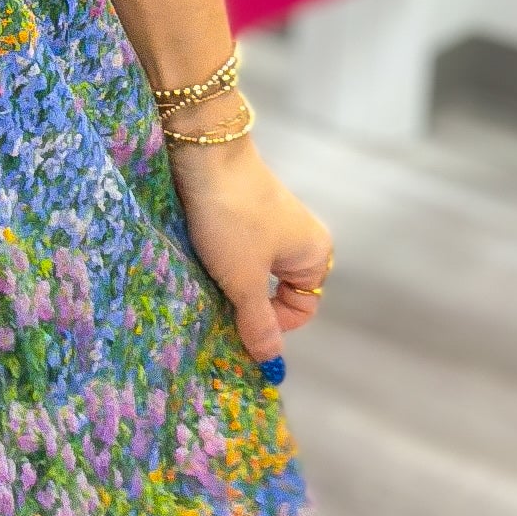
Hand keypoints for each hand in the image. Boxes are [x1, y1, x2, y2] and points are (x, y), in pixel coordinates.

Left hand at [165, 133, 332, 364]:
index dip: (271, 323)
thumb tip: (271, 362)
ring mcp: (273, 223)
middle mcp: (300, 238)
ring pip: (254, 270)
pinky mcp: (246, 211)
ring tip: (208, 277)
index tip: (238, 321)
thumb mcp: (244, 280)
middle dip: (248, 303)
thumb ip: (258, 322)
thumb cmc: (232, 218)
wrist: (206, 153)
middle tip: (218, 303)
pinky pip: (239, 249)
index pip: (302, 310)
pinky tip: (202, 256)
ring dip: (231, 280)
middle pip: (277, 290)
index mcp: (314, 255)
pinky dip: (222, 259)